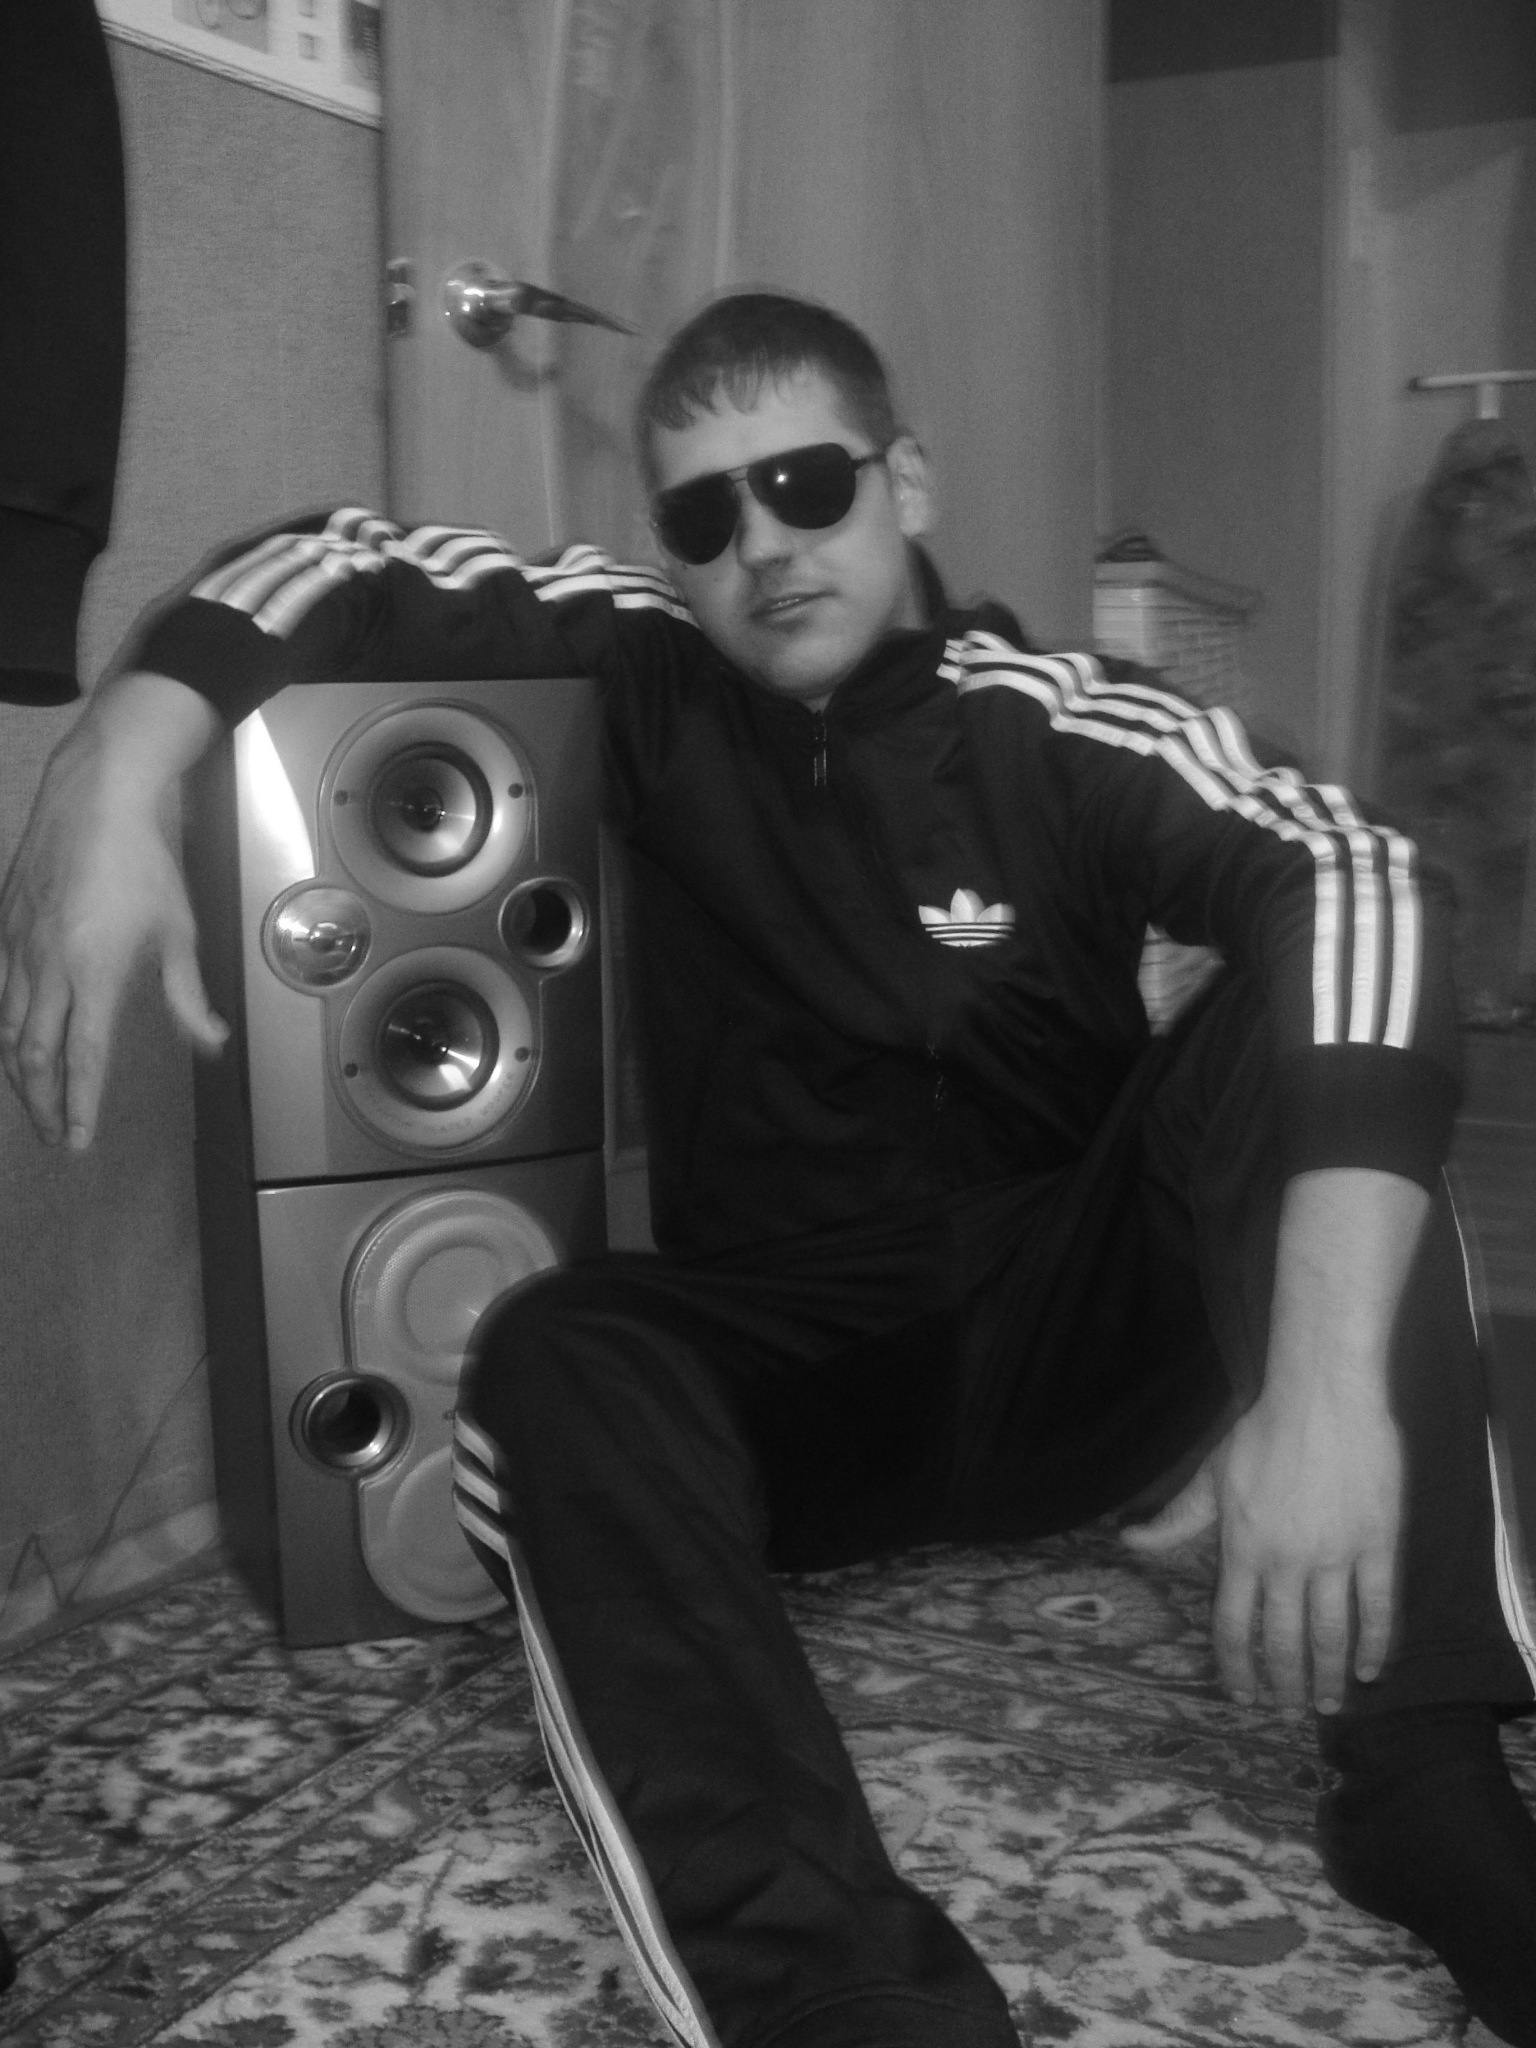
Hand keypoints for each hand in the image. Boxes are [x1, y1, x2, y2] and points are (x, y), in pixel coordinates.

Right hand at [0, 674, 225, 1148]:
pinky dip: (7, 1028)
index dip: (80, 1106)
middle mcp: (48, 968)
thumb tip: (210, 1041)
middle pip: (34, 1056)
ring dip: (21, 1074)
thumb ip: (187, 995)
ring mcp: (20, 947)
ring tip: (35, 1102)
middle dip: (43, 1103)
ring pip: (9, 1028)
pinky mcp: (6, 927)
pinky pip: (0, 991)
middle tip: (54, 1136)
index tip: (79, 1141)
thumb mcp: (179, 931)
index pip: (84, 1059)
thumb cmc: (144, 864)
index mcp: (94, 974)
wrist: (93, 800)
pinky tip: (17, 1042)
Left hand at [1125, 1167, 1424, 1715]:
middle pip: (1284, 1640)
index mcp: (1241, 1549)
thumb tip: (1129, 1541)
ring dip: (1331, 1675)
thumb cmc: (1262, 1432)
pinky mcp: (1376, 1544)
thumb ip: (1178, 1519)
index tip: (1243, 1696)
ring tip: (1331, 1705)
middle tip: (1292, 1711)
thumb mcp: (1210, 1475)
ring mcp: (1333, 1555)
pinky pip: (1378, 1606)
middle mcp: (1285, 1562)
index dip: (1237, 1667)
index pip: (1233, 1624)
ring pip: (1332, 1633)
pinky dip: (1376, 1643)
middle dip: (1287, 1683)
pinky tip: (1373, 1670)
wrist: (1322, 1396)